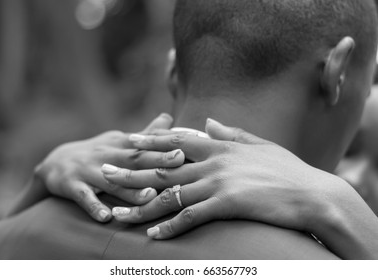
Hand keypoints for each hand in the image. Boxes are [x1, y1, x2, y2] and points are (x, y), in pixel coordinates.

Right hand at [9, 113, 184, 221]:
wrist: (54, 162)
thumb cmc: (97, 152)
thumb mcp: (119, 140)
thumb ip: (145, 133)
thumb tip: (169, 117)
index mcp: (121, 144)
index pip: (147, 143)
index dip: (168, 143)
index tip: (190, 142)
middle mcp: (107, 155)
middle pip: (135, 158)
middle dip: (157, 159)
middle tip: (180, 160)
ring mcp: (88, 170)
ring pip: (112, 180)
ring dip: (131, 188)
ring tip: (150, 195)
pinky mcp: (71, 185)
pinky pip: (83, 196)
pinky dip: (94, 206)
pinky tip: (106, 217)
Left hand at [103, 118, 337, 236]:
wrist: (311, 193)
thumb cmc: (286, 169)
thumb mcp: (258, 144)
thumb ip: (230, 133)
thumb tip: (210, 121)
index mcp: (220, 146)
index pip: (176, 141)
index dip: (149, 141)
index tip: (127, 141)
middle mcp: (214, 162)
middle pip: (163, 167)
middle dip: (131, 171)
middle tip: (104, 172)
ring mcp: (218, 182)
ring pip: (170, 194)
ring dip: (142, 205)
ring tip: (119, 212)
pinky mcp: (226, 204)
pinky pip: (191, 217)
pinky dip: (170, 226)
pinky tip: (153, 235)